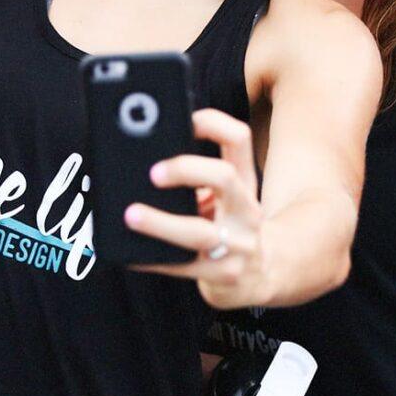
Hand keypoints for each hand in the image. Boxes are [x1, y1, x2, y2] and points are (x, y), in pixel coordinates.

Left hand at [124, 109, 269, 308]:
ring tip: (132, 215)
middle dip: (187, 169)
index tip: (184, 121)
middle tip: (153, 173)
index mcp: (245, 181)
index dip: (212, 123)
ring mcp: (237, 244)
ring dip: (161, 223)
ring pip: (199, 232)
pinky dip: (152, 259)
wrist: (263, 273)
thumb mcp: (228, 196)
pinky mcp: (222, 275)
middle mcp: (246, 208)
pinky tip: (132, 254)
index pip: (238, 139)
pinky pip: (181, 267)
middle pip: (225, 176)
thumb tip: (144, 162)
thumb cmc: (232, 224)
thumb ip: (199, 179)